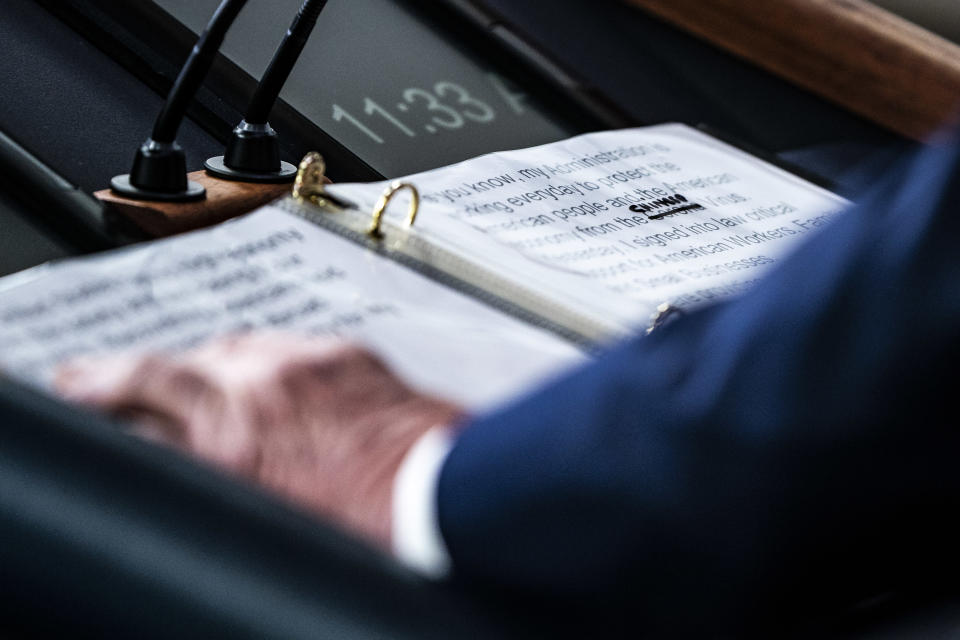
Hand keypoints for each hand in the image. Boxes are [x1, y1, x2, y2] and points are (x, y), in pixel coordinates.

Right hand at [55, 333, 464, 549]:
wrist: (439, 493)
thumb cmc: (365, 520)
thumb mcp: (266, 511)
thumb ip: (211, 469)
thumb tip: (175, 448)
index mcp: (234, 438)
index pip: (142, 392)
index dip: (97, 386)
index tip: (79, 384)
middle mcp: (263, 388)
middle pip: (175, 364)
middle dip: (138, 373)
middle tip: (113, 378)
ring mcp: (304, 363)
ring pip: (230, 348)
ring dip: (206, 366)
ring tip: (198, 385)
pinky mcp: (343, 352)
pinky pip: (287, 344)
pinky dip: (267, 360)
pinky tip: (271, 377)